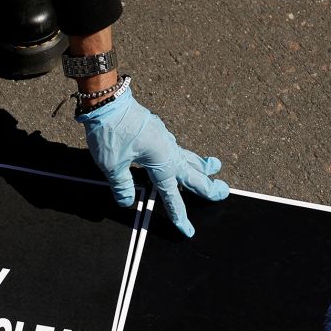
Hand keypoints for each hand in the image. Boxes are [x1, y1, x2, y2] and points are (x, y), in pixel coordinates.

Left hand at [78, 82, 228, 236]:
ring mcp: (164, 138)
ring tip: (214, 168)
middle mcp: (167, 149)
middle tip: (224, 193)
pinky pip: (176, 148)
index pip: (172, 194)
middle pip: (192, 172)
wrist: (106, 100)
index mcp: (161, 160)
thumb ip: (122, 186)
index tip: (188, 230)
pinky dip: (185, 155)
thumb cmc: (109, 132)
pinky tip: (184, 156)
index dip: (179, 214)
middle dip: (208, 186)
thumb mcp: (112, 165)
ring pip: (187, 156)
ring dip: (201, 166)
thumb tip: (127, 203)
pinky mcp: (156, 131)